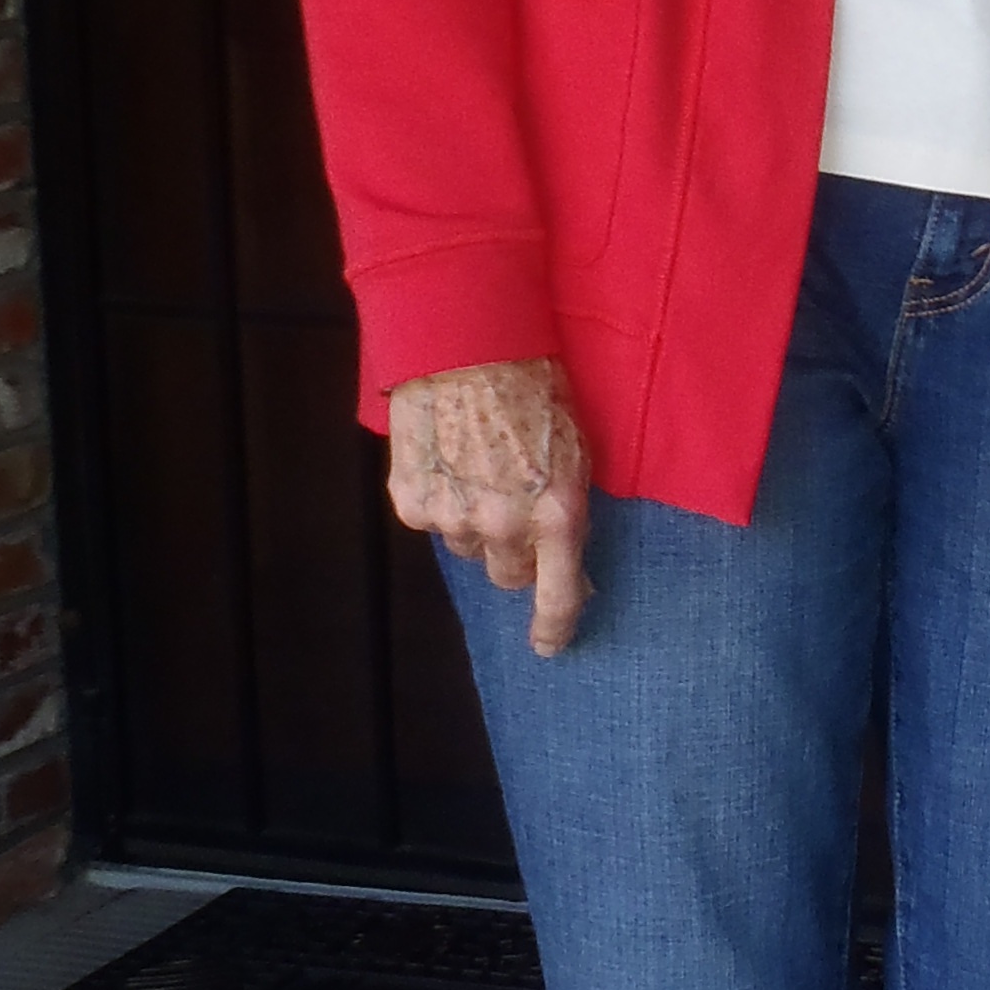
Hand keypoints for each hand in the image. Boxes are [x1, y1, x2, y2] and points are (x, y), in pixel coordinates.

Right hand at [386, 357, 593, 656]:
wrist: (470, 344)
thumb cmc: (536, 386)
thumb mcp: (576, 449)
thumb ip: (568, 508)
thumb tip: (565, 558)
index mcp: (558, 513)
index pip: (558, 596)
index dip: (554, 627)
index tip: (548, 645)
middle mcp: (505, 524)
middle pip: (508, 575)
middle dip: (515, 552)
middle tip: (514, 508)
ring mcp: (454, 515)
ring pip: (467, 548)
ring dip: (475, 523)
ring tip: (480, 467)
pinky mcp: (413, 499)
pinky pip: (430, 521)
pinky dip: (440, 500)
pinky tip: (449, 460)